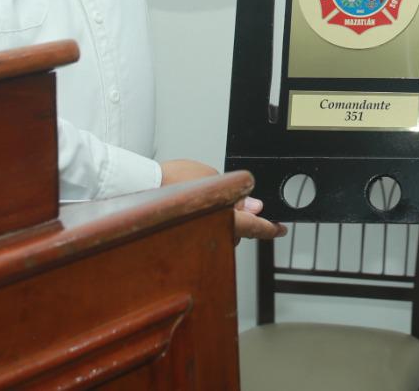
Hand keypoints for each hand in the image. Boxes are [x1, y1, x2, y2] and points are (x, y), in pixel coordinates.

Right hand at [160, 160, 286, 242]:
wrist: (138, 186)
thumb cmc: (171, 180)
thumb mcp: (212, 178)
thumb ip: (236, 194)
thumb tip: (252, 205)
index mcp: (226, 219)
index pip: (256, 227)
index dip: (270, 228)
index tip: (280, 230)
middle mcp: (213, 233)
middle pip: (236, 230)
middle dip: (239, 217)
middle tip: (236, 201)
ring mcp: (197, 239)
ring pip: (218, 231)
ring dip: (219, 218)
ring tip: (204, 197)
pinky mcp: (183, 240)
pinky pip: (201, 231)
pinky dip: (203, 220)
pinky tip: (193, 207)